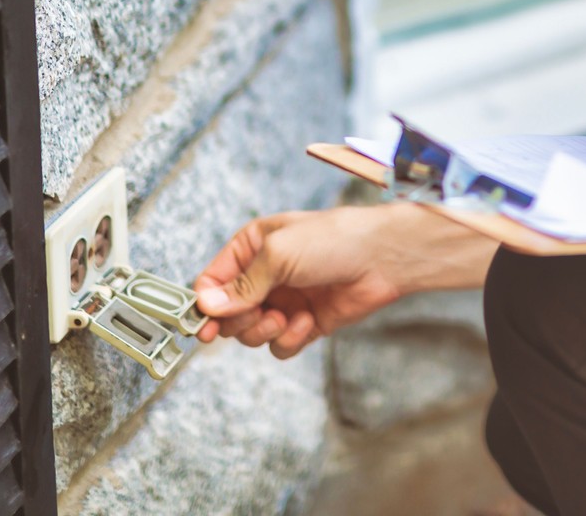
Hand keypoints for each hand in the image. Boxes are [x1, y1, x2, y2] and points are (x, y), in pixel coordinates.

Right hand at [192, 205, 407, 357]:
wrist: (383, 257)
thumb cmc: (332, 240)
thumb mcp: (279, 254)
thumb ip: (242, 284)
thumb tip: (206, 307)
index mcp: (251, 248)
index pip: (212, 282)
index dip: (204, 306)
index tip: (203, 327)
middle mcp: (264, 276)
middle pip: (227, 314)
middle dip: (239, 321)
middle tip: (259, 314)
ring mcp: (284, 300)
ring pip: (251, 333)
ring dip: (263, 331)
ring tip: (284, 318)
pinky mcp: (304, 322)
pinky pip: (279, 345)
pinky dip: (289, 339)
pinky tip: (307, 322)